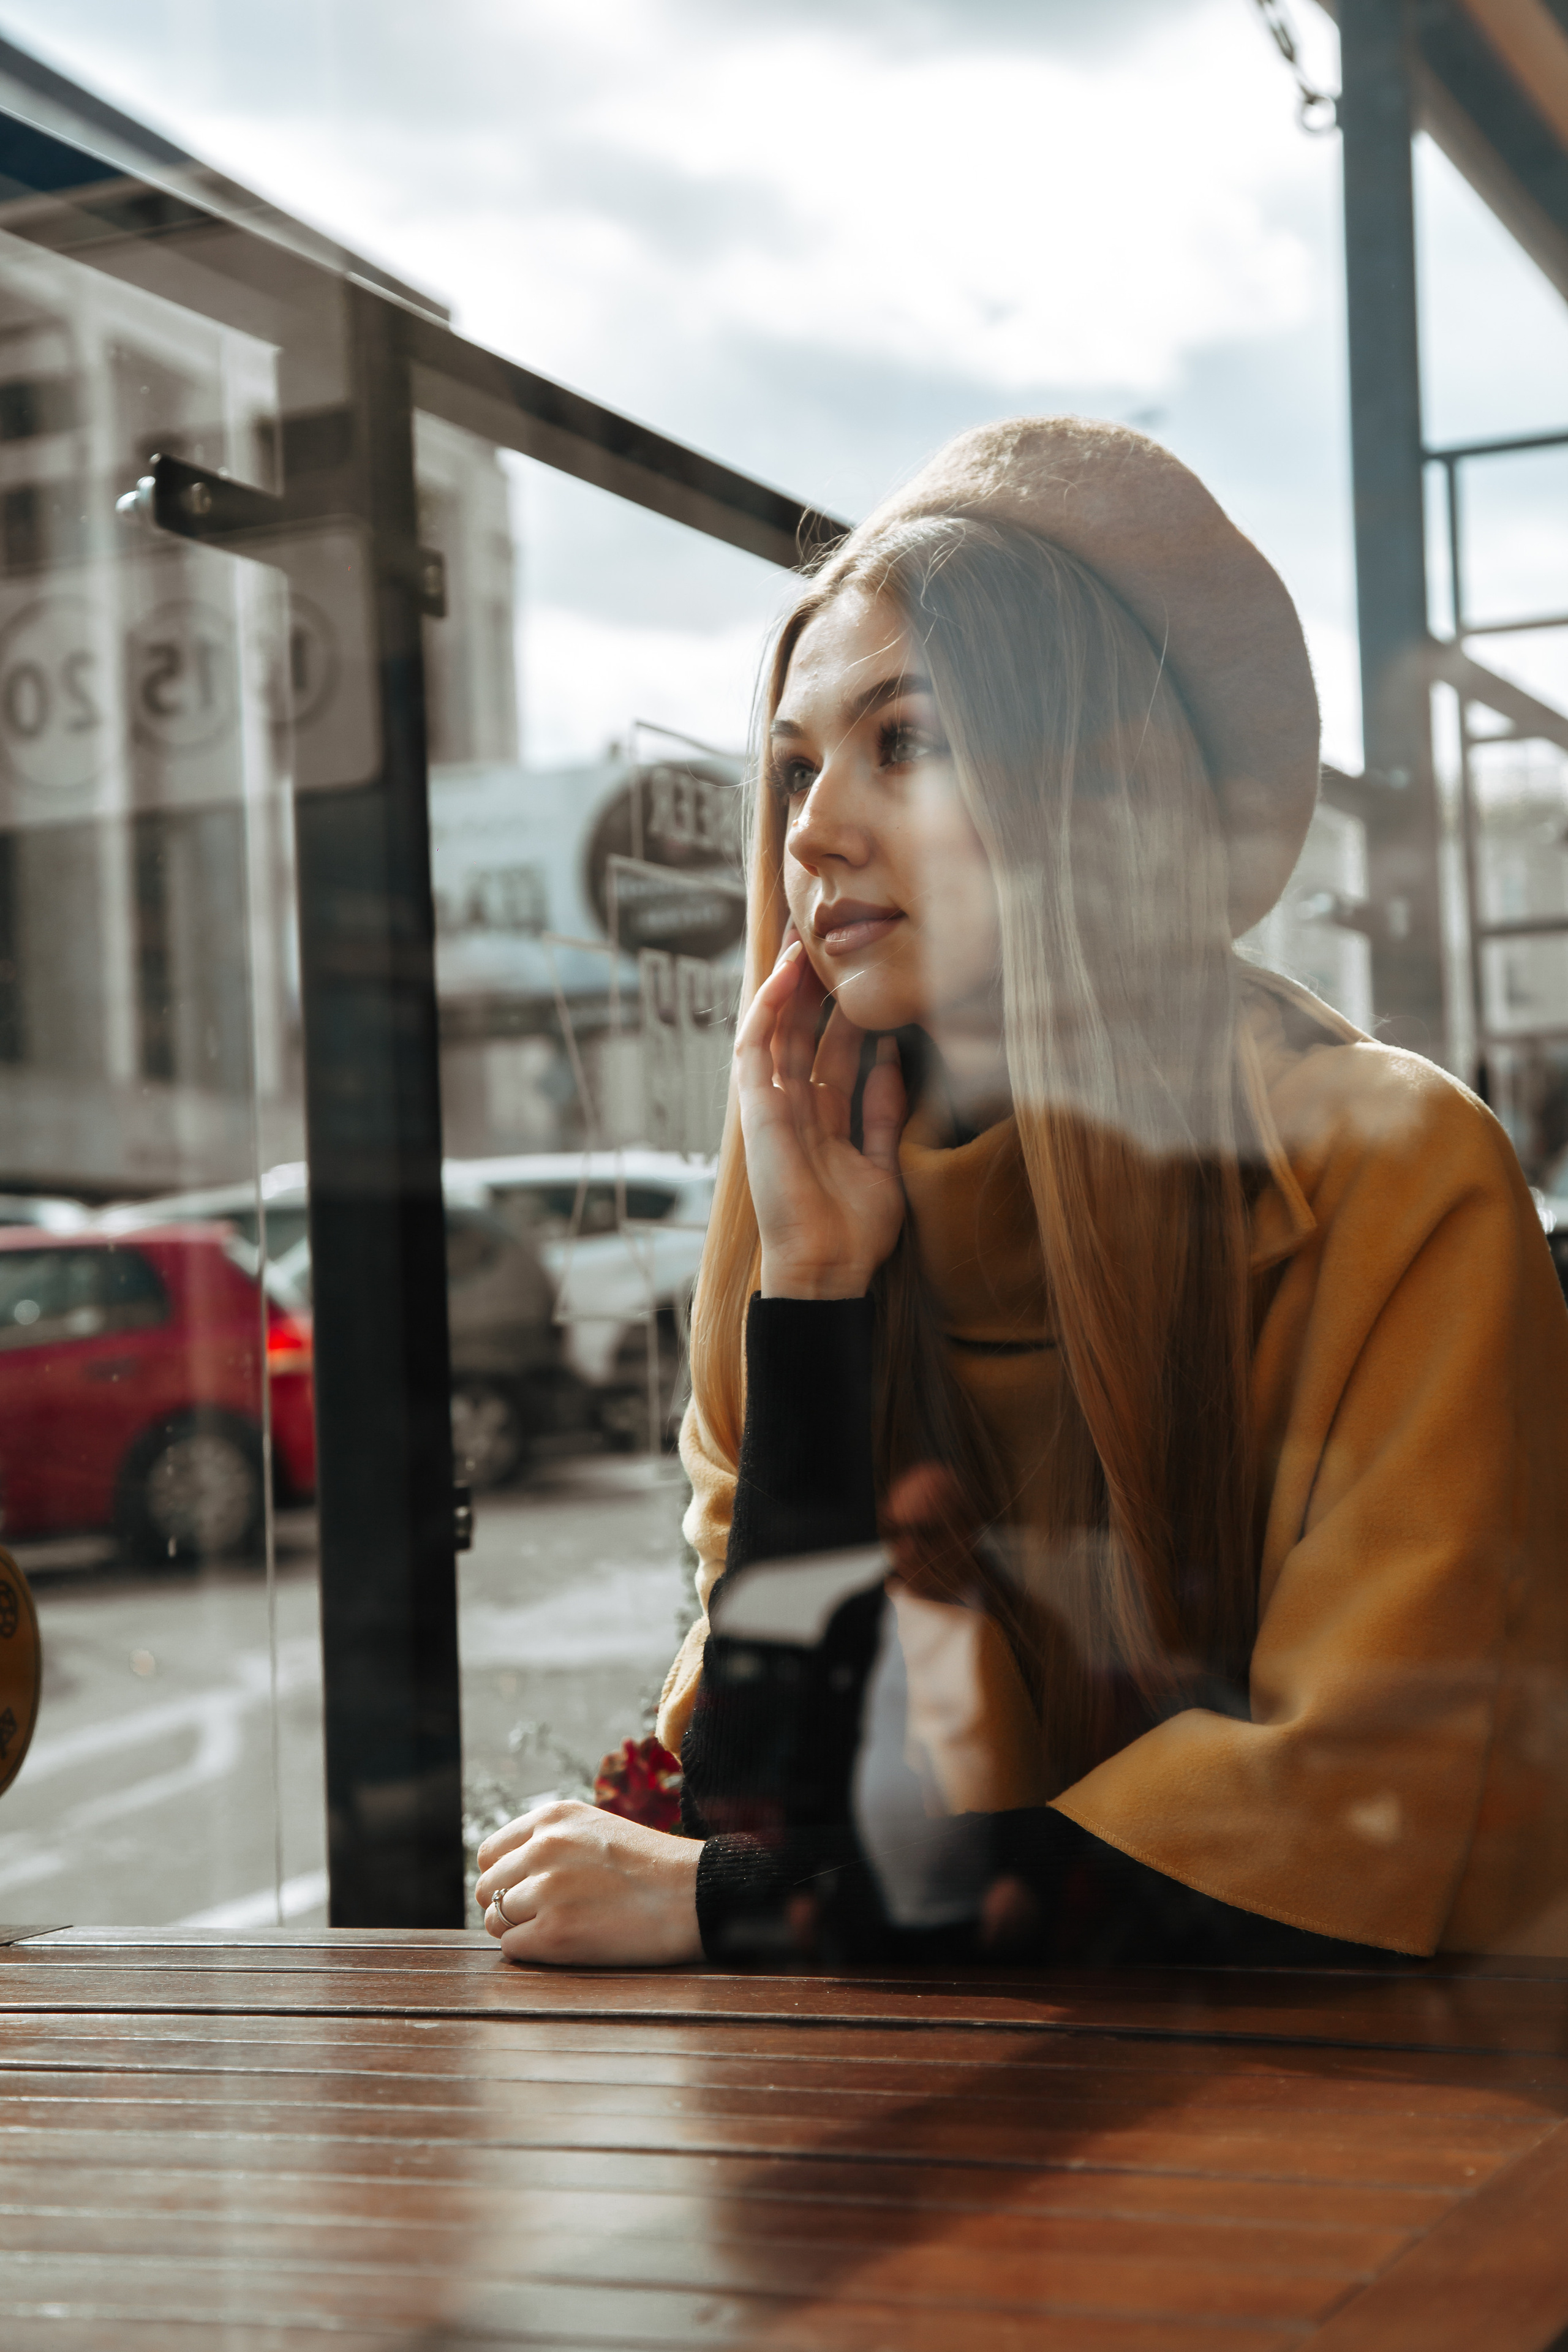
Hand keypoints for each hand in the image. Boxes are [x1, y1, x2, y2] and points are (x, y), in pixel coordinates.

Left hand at [476, 1799, 702, 1966]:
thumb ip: (551, 1842)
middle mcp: (542, 1848)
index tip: (524, 1890)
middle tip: (541, 1916)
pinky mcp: (554, 1933)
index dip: (505, 1876)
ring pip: (496, 1919)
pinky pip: (512, 1948)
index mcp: (551, 1818)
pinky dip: (530, 1951)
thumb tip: (507, 1873)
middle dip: (508, 1904)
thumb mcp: (595, 1829)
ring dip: (519, 1929)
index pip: (490, 1853)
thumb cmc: (651, 1866)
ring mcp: (546, 1890)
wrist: (693, 1894)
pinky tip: (564, 1945)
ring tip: (558, 1928)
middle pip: (487, 1887)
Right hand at [736, 935, 908, 1298]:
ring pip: (776, 1029)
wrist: (827, 1269)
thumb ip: (883, 1111)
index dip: (844, 1010)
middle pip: (803, 1031)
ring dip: (787, 985)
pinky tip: (785, 975)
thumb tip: (892, 1060)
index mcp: (823, 1118)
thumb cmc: (855, 1231)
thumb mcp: (883, 1161)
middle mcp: (794, 1106)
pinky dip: (767, 1010)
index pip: (833, 1049)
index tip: (862, 972)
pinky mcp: (754, 1109)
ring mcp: (771, 1106)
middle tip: (830, 937)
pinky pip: (755, 1048)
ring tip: (804, 939)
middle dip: (815, 986)